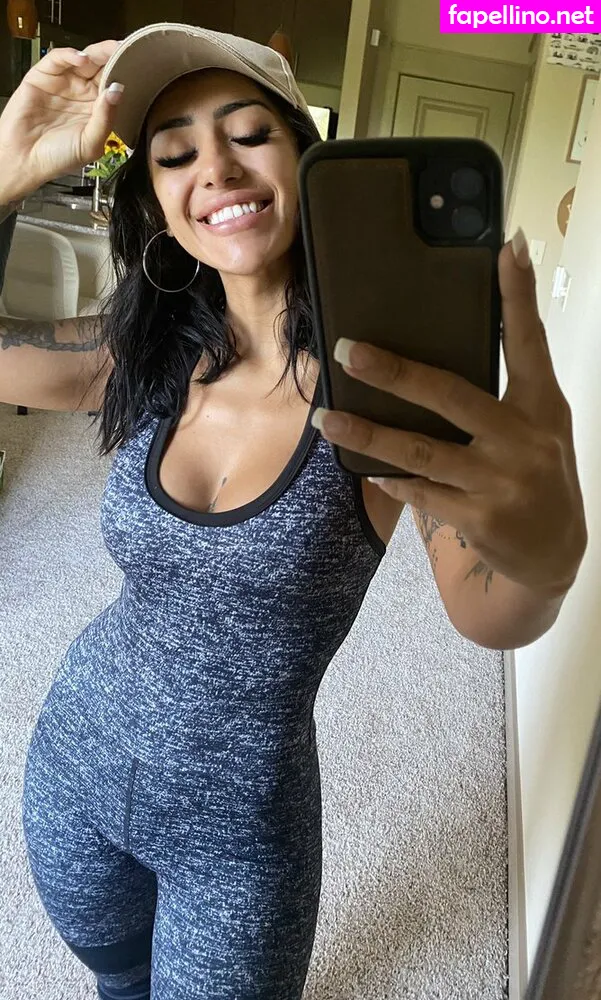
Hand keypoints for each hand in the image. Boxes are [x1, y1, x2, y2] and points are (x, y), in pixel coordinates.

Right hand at [0, 40, 122, 202]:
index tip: (140, 66)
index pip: (114, 85)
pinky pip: (58, 59)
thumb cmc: (58, 159)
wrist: (24, 161)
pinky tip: (81, 60)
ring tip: (109, 51)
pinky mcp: (42, 76)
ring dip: (97, 53)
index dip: (125, 74)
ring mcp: (63, 83)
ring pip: (83, 60)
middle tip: (126, 48)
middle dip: (114, 57)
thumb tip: (118, 90)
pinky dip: (70, 55)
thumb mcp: (90, 144)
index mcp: (97, 110)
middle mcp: (81, 94)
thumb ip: (105, 118)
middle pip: (101, 68)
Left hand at [312, 231, 587, 597]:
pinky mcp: (481, 518)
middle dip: (394, 373)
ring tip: (326, 419)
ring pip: (422, 452)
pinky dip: (393, 480)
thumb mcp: (540, 425)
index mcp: (542, 405)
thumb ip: (507, 389)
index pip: (530, 341)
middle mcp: (524, 439)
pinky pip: (423, 494)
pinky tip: (369, 471)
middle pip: (450, 396)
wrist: (555, 551)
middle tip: (347, 351)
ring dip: (368, 435)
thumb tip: (447, 346)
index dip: (519, 295)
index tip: (507, 248)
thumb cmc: (539, 473)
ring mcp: (502, 482)